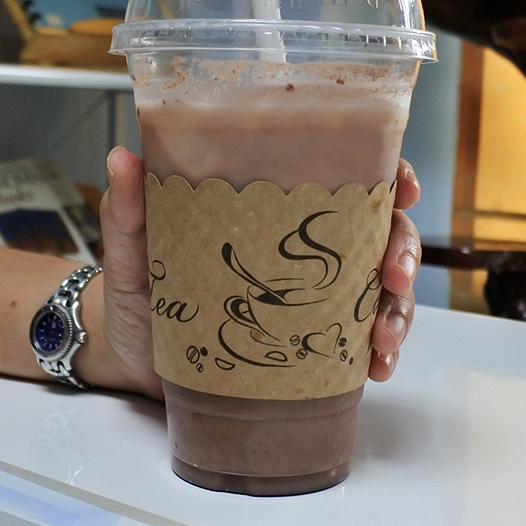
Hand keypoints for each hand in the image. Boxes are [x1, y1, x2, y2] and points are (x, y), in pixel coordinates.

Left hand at [96, 148, 420, 398]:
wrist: (134, 361)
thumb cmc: (138, 294)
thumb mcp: (134, 251)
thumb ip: (129, 210)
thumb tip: (122, 157)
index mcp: (272, 210)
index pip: (342, 178)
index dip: (386, 175)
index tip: (403, 189)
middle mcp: (303, 249)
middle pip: (379, 233)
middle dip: (402, 252)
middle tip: (392, 278)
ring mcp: (314, 296)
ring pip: (381, 289)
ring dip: (398, 309)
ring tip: (383, 339)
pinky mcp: (312, 340)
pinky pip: (360, 340)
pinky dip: (378, 352)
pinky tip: (376, 367)